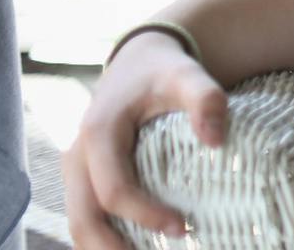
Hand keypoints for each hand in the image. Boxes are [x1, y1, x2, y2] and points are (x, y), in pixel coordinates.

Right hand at [64, 31, 227, 246]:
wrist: (138, 62)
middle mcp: (77, 157)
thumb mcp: (186, 75)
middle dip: (111, 249)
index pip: (114, 191)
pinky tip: (134, 248)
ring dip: (104, 249)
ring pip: (78, 224)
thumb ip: (205, 99)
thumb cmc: (162, 71)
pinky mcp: (84, 179)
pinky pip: (86, 216)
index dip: (144, 215)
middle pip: (82, 219)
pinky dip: (103, 238)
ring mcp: (76, 171)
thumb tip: (216, 141)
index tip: (182, 228)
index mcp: (98, 134)